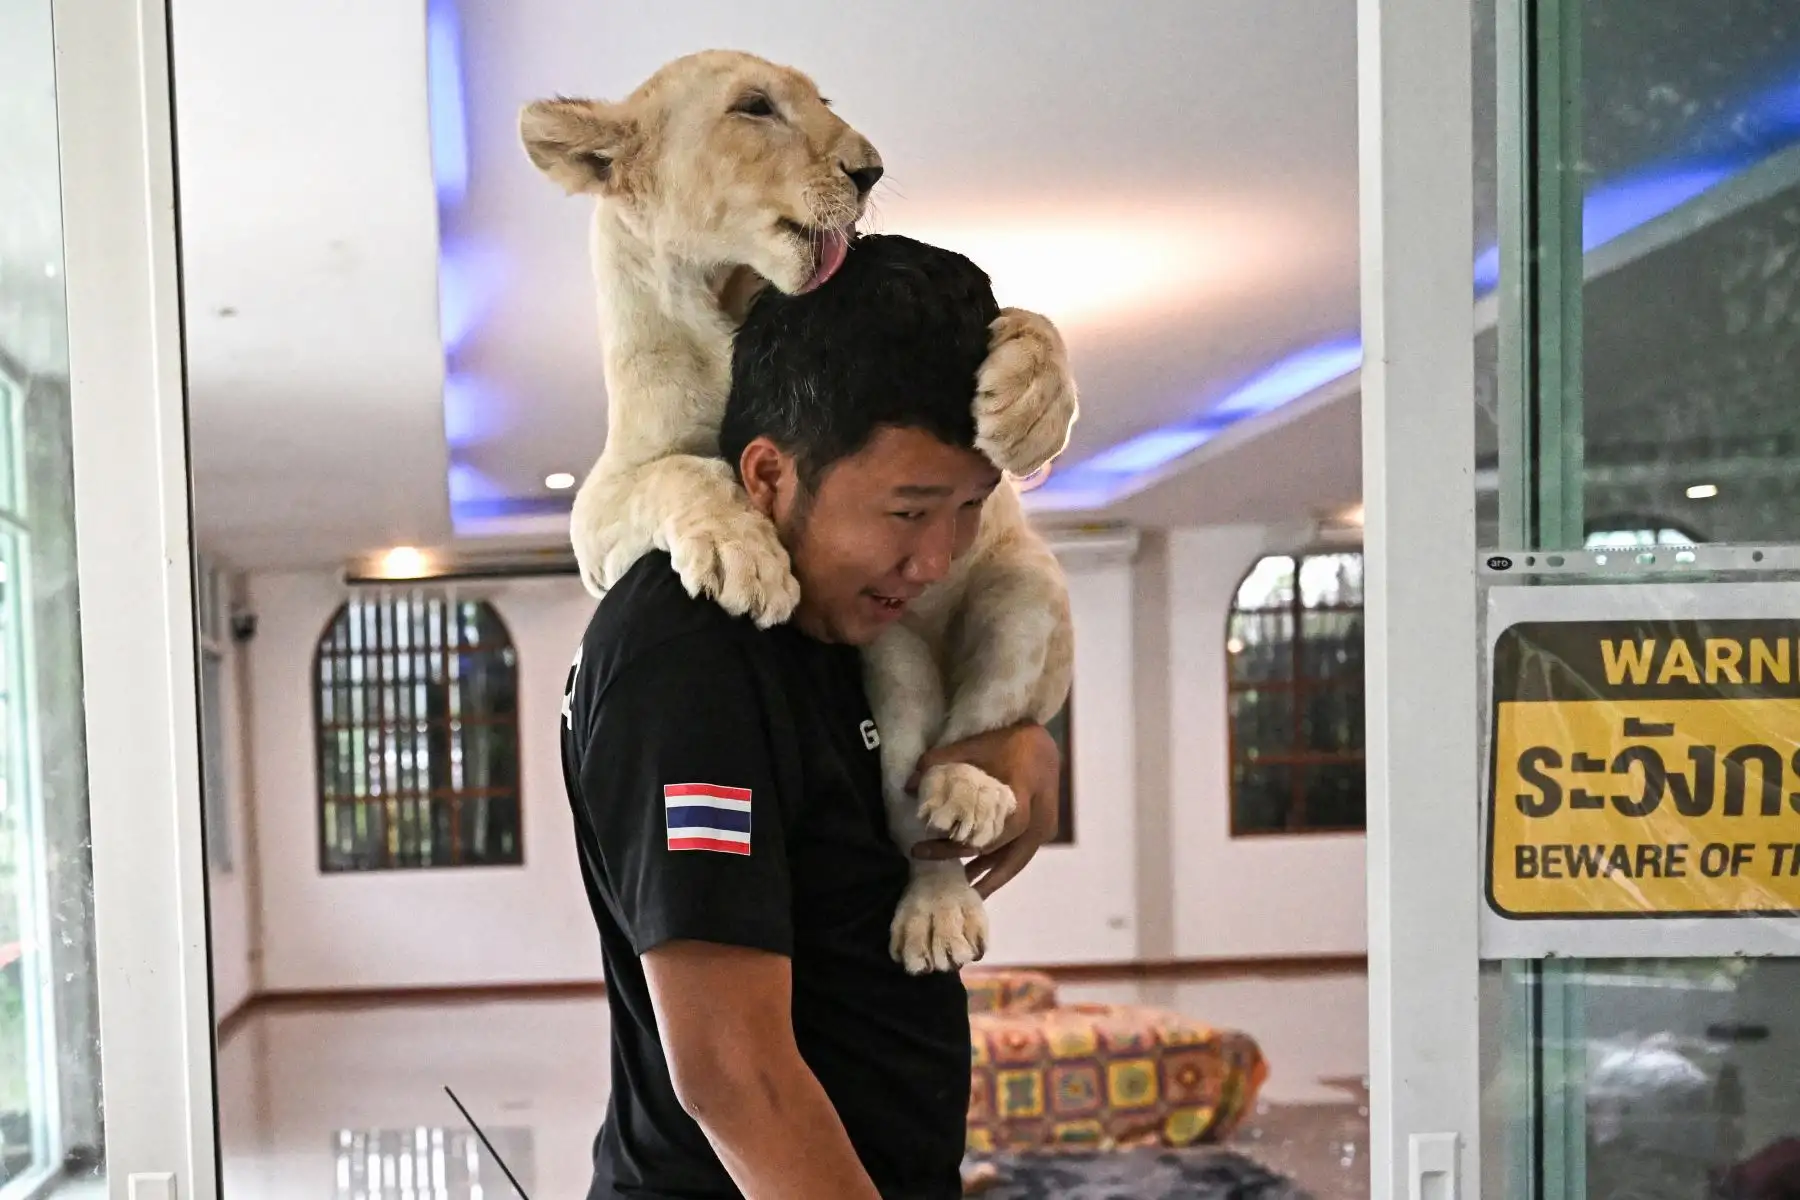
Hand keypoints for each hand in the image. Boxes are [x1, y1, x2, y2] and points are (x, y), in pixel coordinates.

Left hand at [906, 722, 1060, 896]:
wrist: (1044, 741)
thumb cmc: (1009, 741)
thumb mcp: (974, 746)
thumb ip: (942, 761)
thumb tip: (908, 785)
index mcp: (1022, 798)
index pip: (989, 835)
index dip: (957, 847)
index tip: (929, 850)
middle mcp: (1039, 820)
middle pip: (1003, 856)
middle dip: (973, 873)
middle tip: (942, 880)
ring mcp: (1044, 828)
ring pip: (1014, 862)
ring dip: (989, 877)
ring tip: (962, 892)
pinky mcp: (1043, 831)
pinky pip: (1019, 854)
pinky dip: (998, 865)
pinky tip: (977, 876)